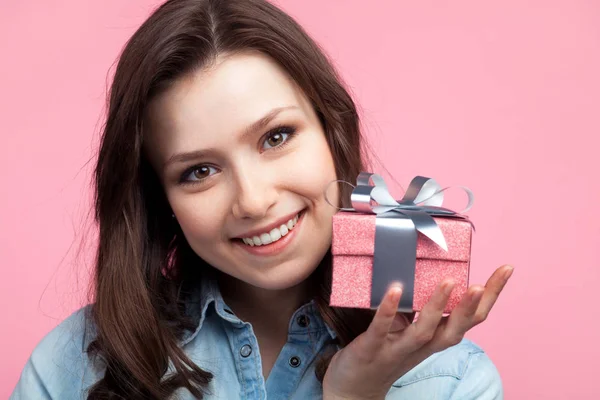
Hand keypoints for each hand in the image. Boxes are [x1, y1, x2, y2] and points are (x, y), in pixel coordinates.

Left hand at [322, 264, 513, 399]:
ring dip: (438, 306)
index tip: (506, 269)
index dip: (491, 295)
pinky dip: (389, 309)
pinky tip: (395, 289)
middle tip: (483, 284)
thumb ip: (421, 306)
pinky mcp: (372, 347)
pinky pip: (382, 328)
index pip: (471, 317)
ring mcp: (398, 348)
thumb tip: (432, 269)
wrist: (355, 388)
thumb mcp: (409, 328)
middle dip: (472, 306)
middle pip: (456, 328)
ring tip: (449, 281)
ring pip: (424, 330)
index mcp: (436, 337)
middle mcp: (423, 345)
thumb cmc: (386, 351)